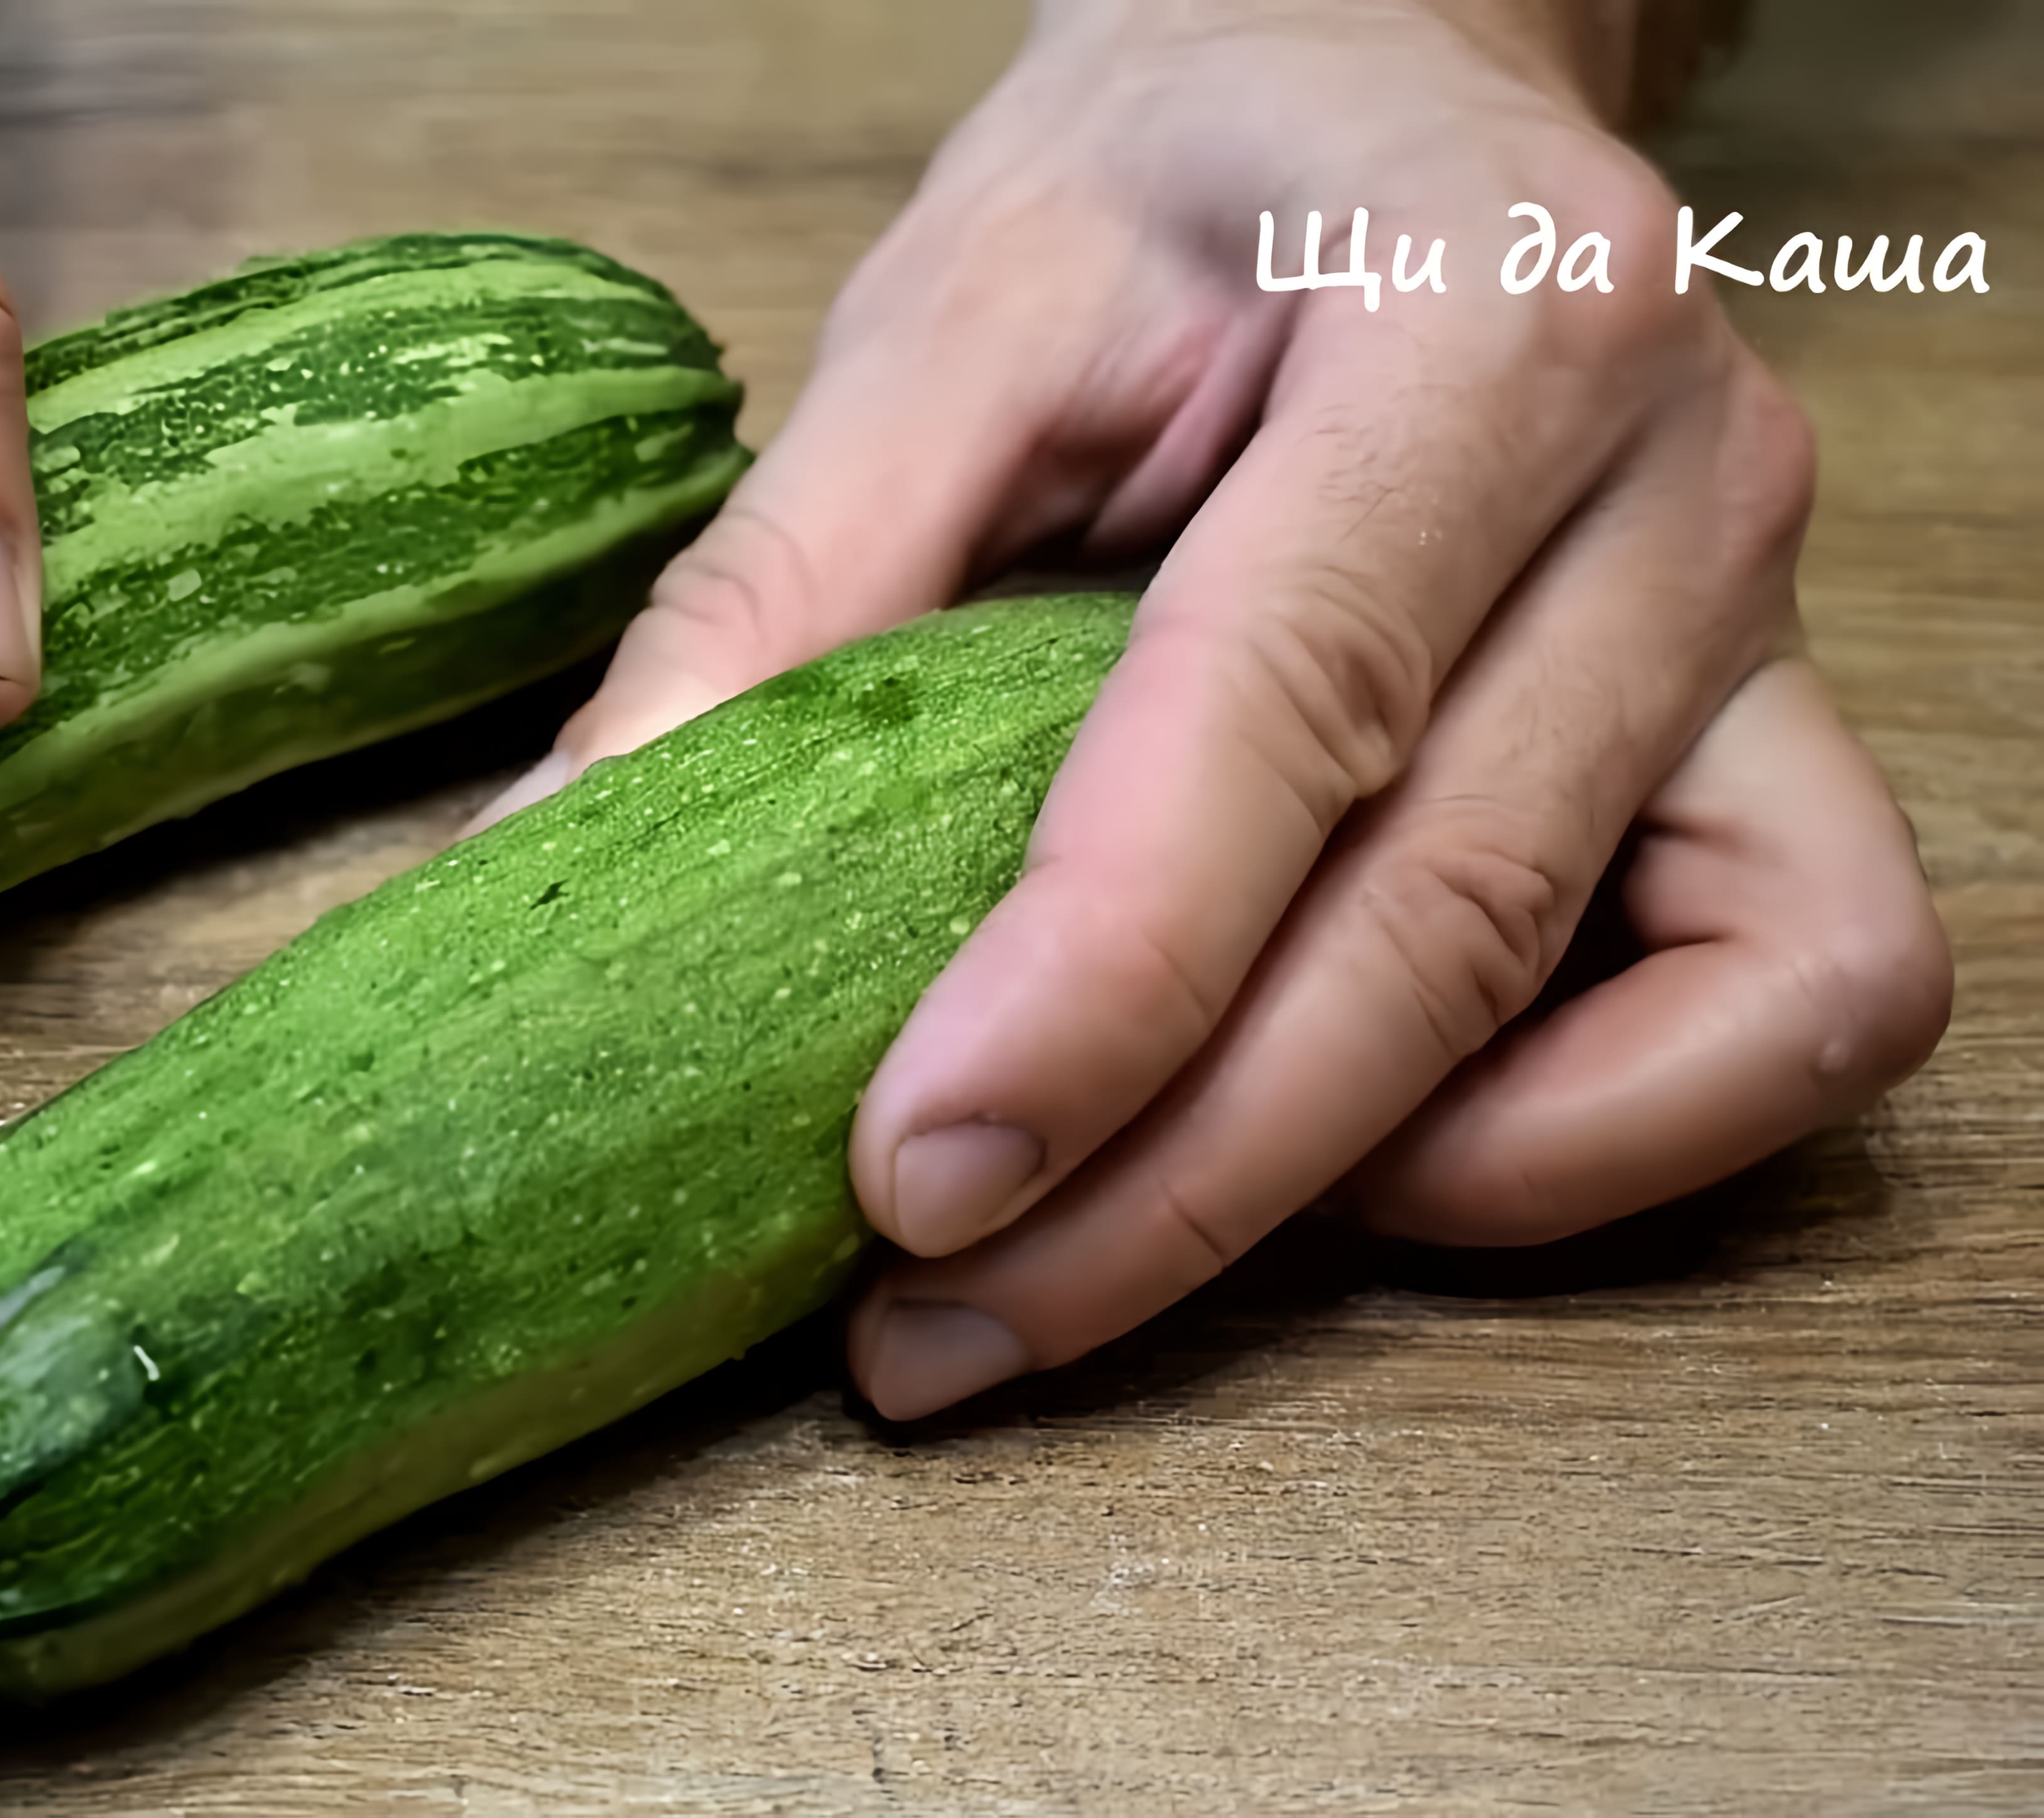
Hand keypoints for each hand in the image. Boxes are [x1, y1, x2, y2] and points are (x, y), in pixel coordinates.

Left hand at [473, 0, 1951, 1416]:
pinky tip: (1374, 1161)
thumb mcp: (938, 317)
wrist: (1376, 77)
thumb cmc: (1162, 180)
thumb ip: (782, 586)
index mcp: (1472, 313)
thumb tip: (576, 850)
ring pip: (1651, 1003)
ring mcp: (1755, 615)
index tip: (909, 1177)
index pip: (1284, 709)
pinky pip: (1805, 993)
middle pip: (1444, 918)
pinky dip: (1607, 1133)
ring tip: (1099, 1269)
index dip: (1099, 982)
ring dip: (1361, 1201)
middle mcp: (1673, 471)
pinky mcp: (1781, 722)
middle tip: (934, 1325)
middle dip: (1177, 1183)